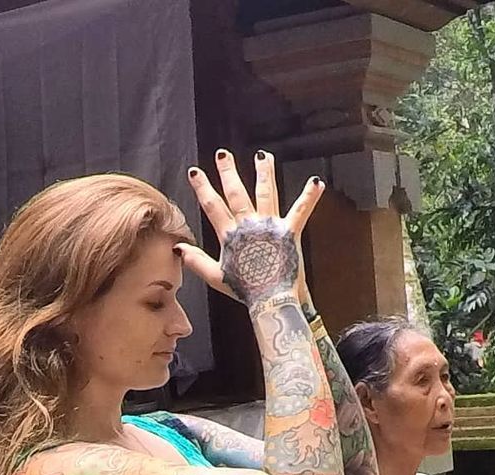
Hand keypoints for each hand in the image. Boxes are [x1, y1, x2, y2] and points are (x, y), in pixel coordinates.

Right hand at [177, 149, 322, 314]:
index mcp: (230, 235)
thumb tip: (178, 248)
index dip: (202, 188)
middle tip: (223, 154)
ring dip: (264, 172)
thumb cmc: (246, 291)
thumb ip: (196, 260)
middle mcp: (249, 226)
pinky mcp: (289, 232)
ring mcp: (269, 227)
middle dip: (228, 172)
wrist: (272, 300)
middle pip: (236, 193)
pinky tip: (316, 182)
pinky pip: (301, 211)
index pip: (212, 206)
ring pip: (266, 193)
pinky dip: (310, 196)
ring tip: (264, 156)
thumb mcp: (216, 277)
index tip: (195, 172)